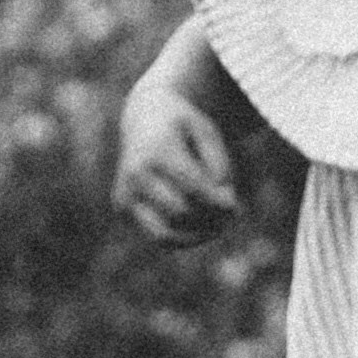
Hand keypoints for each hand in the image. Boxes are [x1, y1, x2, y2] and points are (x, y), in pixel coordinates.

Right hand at [113, 74, 239, 243]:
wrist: (143, 118)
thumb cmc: (183, 126)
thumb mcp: (205, 130)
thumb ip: (219, 161)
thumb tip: (224, 200)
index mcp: (157, 151)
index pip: (192, 188)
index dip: (218, 204)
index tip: (236, 208)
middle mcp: (136, 174)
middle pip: (180, 212)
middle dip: (209, 219)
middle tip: (229, 218)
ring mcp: (125, 192)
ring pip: (165, 234)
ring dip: (196, 236)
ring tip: (218, 227)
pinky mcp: (122, 208)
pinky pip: (156, 236)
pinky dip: (181, 239)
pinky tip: (200, 229)